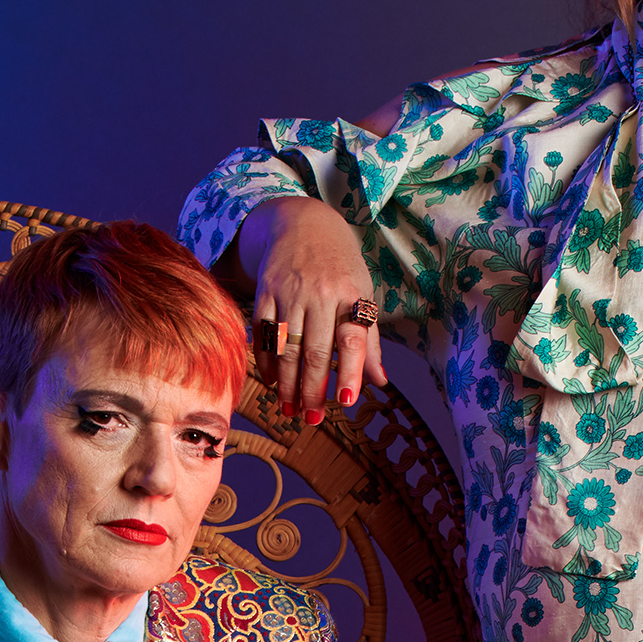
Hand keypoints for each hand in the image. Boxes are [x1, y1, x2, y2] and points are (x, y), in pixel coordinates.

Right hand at [236, 202, 385, 420]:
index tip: (346, 401)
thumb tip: (379, 381)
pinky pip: (263, 333)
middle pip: (315, 351)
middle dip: (313, 390)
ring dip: (287, 383)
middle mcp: (320, 293)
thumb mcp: (363, 293)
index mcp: (350, 295)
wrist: (304, 223)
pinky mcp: (265, 290)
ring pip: (286, 347)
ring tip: (290, 409)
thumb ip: (370, 339)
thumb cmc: (340, 267)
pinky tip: (272, 382)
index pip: (351, 339)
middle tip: (311, 419)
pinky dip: (266, 361)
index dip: (349, 371)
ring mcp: (289, 291)